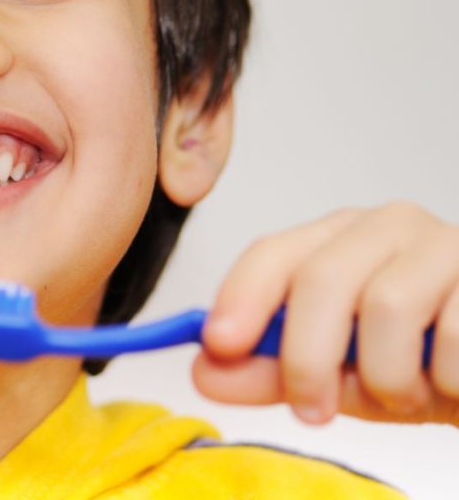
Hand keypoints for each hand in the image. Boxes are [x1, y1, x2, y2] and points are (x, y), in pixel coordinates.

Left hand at [193, 202, 458, 424]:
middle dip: (307, 358)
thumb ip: (271, 372)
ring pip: (387, 308)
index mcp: (337, 240)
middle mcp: (387, 227)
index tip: (218, 345)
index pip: (272, 253)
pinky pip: (455, 337)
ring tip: (406, 393)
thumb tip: (203, 372)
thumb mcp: (340, 373)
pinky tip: (451, 381)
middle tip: (314, 410)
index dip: (240, 296)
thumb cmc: (421, 361)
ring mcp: (445, 244)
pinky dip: (445, 382)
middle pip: (321, 279)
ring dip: (389, 377)